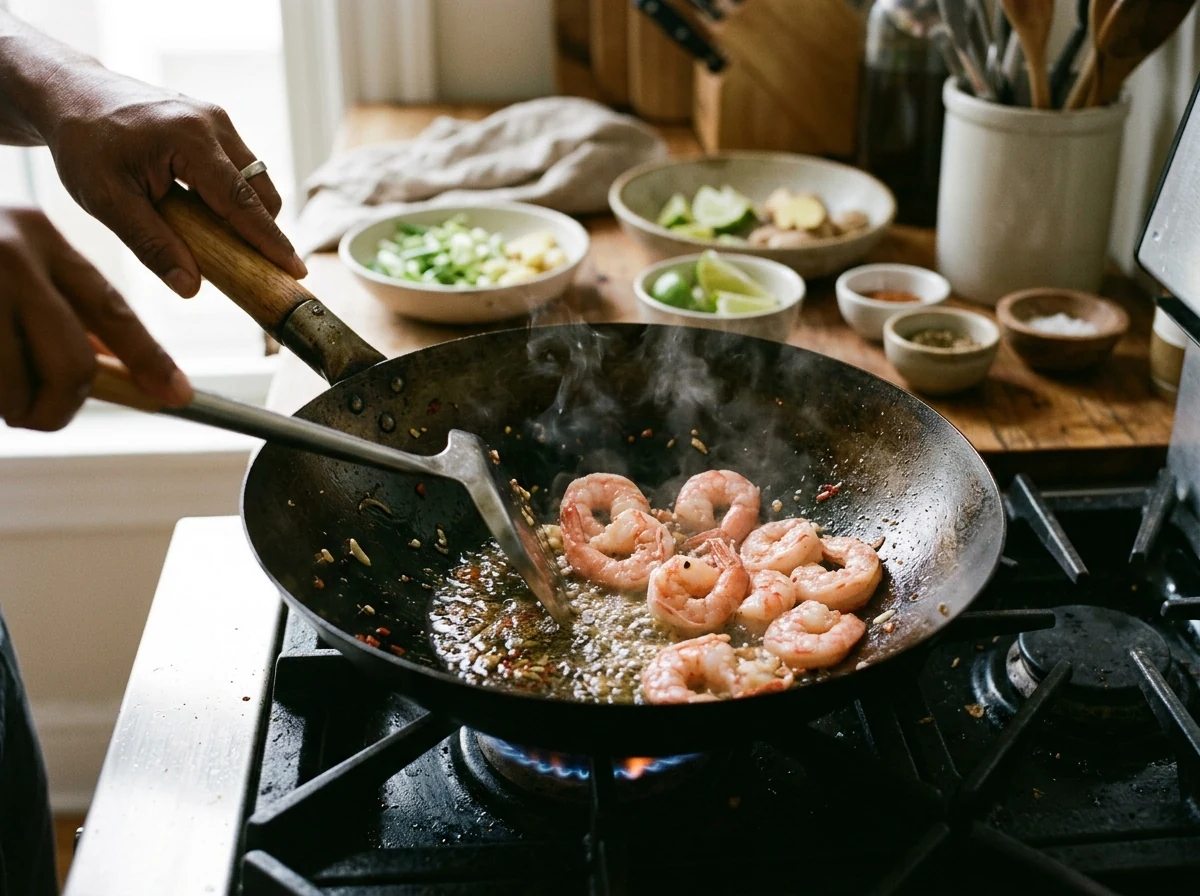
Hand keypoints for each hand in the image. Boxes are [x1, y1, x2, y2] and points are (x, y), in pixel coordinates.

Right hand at [0, 206, 191, 430]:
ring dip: (12, 408)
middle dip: (63, 406)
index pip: (112, 311)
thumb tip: (117, 369)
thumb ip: (58, 308)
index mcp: (37, 236)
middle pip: (74, 364)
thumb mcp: (11, 264)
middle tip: (42, 415)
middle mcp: (7, 256)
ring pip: (16, 388)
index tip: (177, 395)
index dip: (148, 360)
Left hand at [37, 69, 305, 296]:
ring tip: (217, 236)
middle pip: (261, 191)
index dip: (270, 241)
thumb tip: (190, 287)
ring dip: (246, 212)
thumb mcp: (107, 202)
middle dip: (261, 230)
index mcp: (189, 140)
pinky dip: (234, 194)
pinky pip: (240, 167)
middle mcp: (212, 124)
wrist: (70, 95)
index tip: (295, 270)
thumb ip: (152, 245)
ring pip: (256, 179)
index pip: (242, 201)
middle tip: (246, 265)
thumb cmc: (83, 146)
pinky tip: (206, 210)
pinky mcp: (214, 123)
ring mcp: (216, 120)